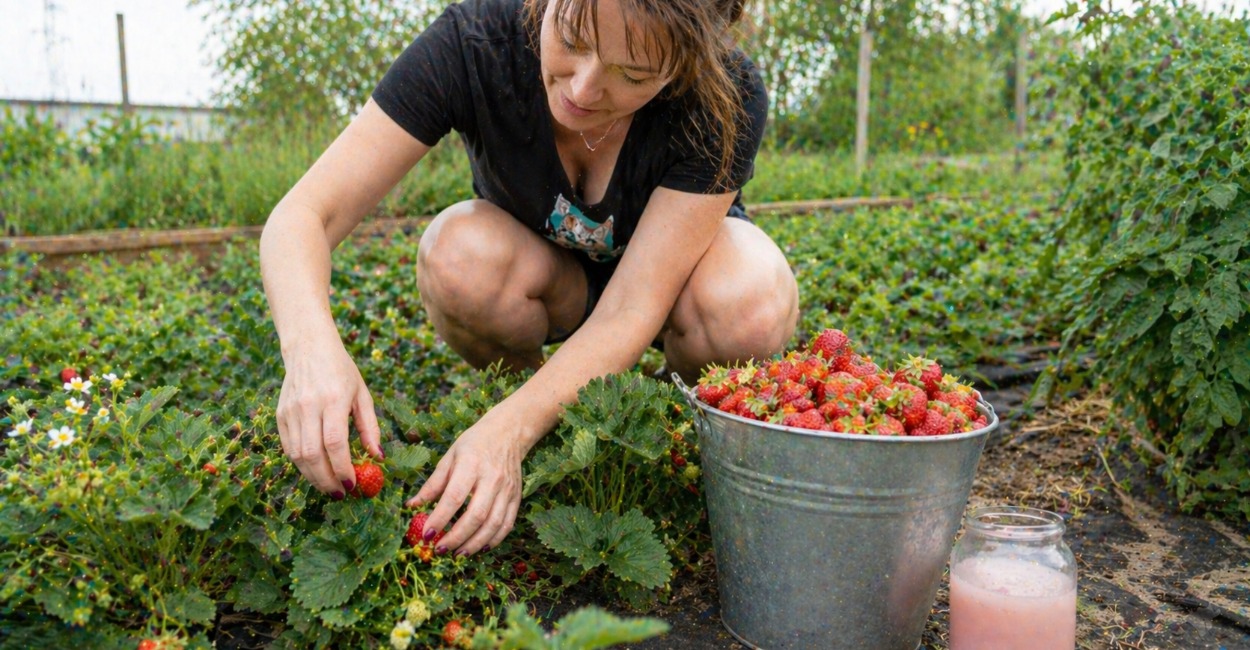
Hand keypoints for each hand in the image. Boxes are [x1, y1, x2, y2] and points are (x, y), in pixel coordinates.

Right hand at [276, 341, 382, 497]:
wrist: (308, 347)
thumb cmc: (341, 371)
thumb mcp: (362, 395)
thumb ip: (369, 427)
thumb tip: (377, 457)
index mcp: (334, 399)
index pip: (335, 443)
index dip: (342, 468)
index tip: (352, 485)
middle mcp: (309, 406)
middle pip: (313, 454)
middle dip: (326, 480)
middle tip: (339, 493)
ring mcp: (291, 411)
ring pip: (297, 454)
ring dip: (313, 476)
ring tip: (328, 486)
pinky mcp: (279, 414)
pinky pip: (288, 447)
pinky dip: (300, 464)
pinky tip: (314, 470)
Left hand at [407, 415, 526, 554]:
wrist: (508, 433)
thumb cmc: (474, 444)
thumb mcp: (449, 457)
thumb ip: (432, 484)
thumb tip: (412, 506)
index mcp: (471, 465)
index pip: (454, 497)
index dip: (440, 518)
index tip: (427, 535)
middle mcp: (492, 479)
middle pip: (476, 515)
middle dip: (457, 537)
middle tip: (440, 550)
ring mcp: (507, 489)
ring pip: (494, 524)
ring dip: (475, 543)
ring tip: (458, 554)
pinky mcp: (517, 497)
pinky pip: (507, 524)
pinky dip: (494, 540)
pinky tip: (480, 548)